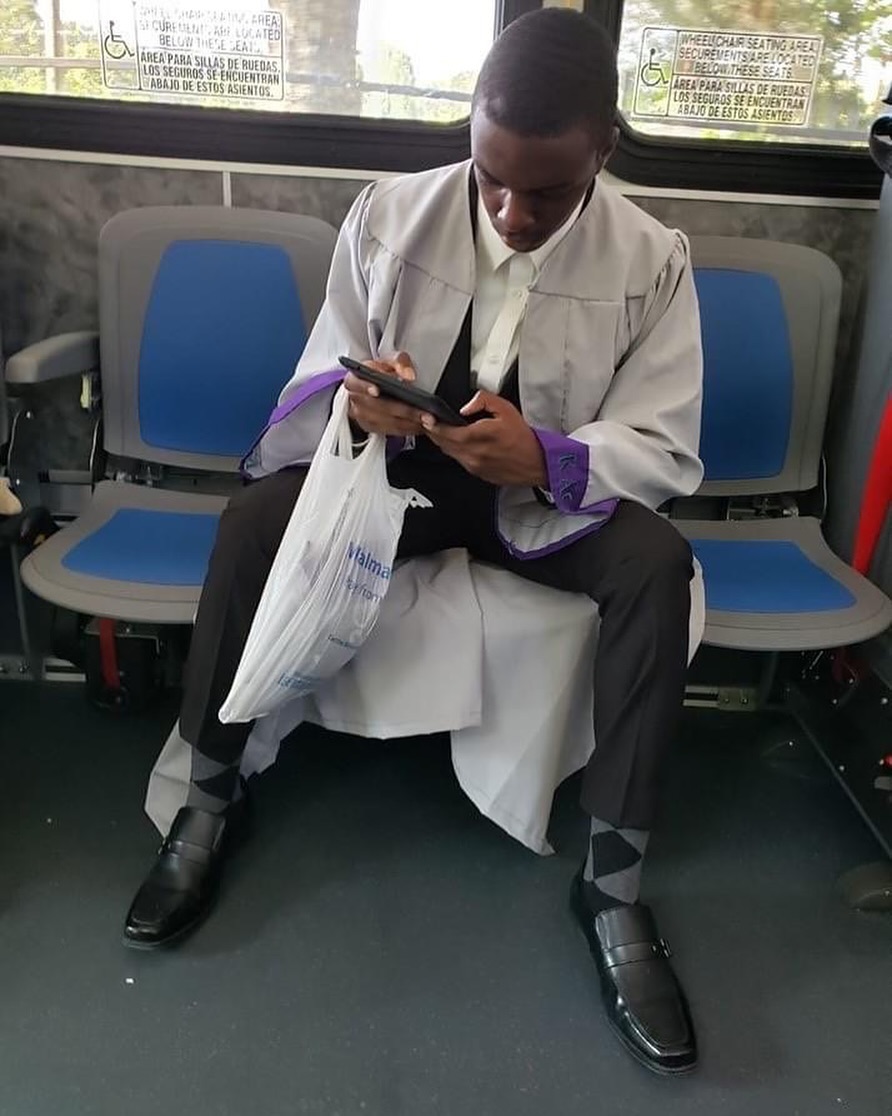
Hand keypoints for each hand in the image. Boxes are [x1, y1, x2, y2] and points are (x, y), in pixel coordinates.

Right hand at [343, 351, 425, 437]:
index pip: (356, 383)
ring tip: (427, 421)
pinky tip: (420, 426)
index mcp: (354, 380)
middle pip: (378, 406)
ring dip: (408, 423)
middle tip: (424, 413)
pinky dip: (406, 429)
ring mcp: (361, 416)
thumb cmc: (380, 372)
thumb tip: (409, 375)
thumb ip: (399, 361)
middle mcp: (355, 399)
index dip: (365, 387)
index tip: (377, 390)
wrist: (371, 386)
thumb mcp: (388, 360)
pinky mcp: (370, 427)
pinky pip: (389, 431)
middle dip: (403, 410)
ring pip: (385, 422)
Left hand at [421, 391, 547, 487]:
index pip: (446, 432)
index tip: (427, 418)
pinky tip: (458, 443)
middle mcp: (473, 453)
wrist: (537, 462)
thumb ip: (483, 401)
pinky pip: (459, 461)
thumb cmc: (523, 438)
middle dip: (433, 433)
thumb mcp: (506, 409)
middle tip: (429, 423)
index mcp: (478, 436)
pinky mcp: (477, 474)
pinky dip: (454, 451)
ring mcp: (474, 466)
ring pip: (449, 453)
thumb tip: (465, 407)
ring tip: (441, 431)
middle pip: (443, 444)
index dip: (433, 425)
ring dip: (443, 442)